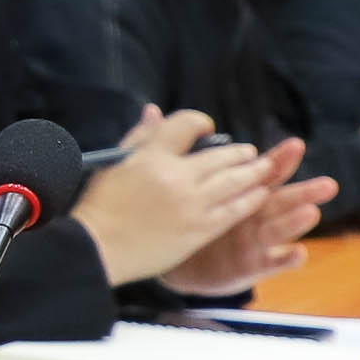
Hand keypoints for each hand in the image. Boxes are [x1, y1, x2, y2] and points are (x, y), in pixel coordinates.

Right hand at [70, 107, 288, 288]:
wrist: (95, 248)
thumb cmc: (99, 206)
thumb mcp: (115, 162)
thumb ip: (140, 136)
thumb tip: (155, 111)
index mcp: (151, 155)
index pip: (187, 125)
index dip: (201, 122)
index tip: (206, 128)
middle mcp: (176, 176)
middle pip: (221, 155)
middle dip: (240, 152)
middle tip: (249, 152)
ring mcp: (191, 203)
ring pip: (235, 180)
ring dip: (254, 171)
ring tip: (264, 168)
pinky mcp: (199, 229)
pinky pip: (235, 210)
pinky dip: (251, 199)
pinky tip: (259, 194)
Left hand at [160, 139, 338, 295]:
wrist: (176, 260)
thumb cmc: (185, 217)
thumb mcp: (179, 181)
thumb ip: (171, 148)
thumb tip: (152, 111)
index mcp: (239, 191)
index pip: (262, 171)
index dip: (279, 159)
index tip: (296, 145)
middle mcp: (253, 214)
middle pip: (280, 199)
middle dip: (304, 191)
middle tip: (328, 184)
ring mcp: (253, 240)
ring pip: (278, 229)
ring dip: (295, 222)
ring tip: (312, 213)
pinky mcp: (249, 266)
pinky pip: (269, 263)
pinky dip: (284, 259)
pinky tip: (298, 254)